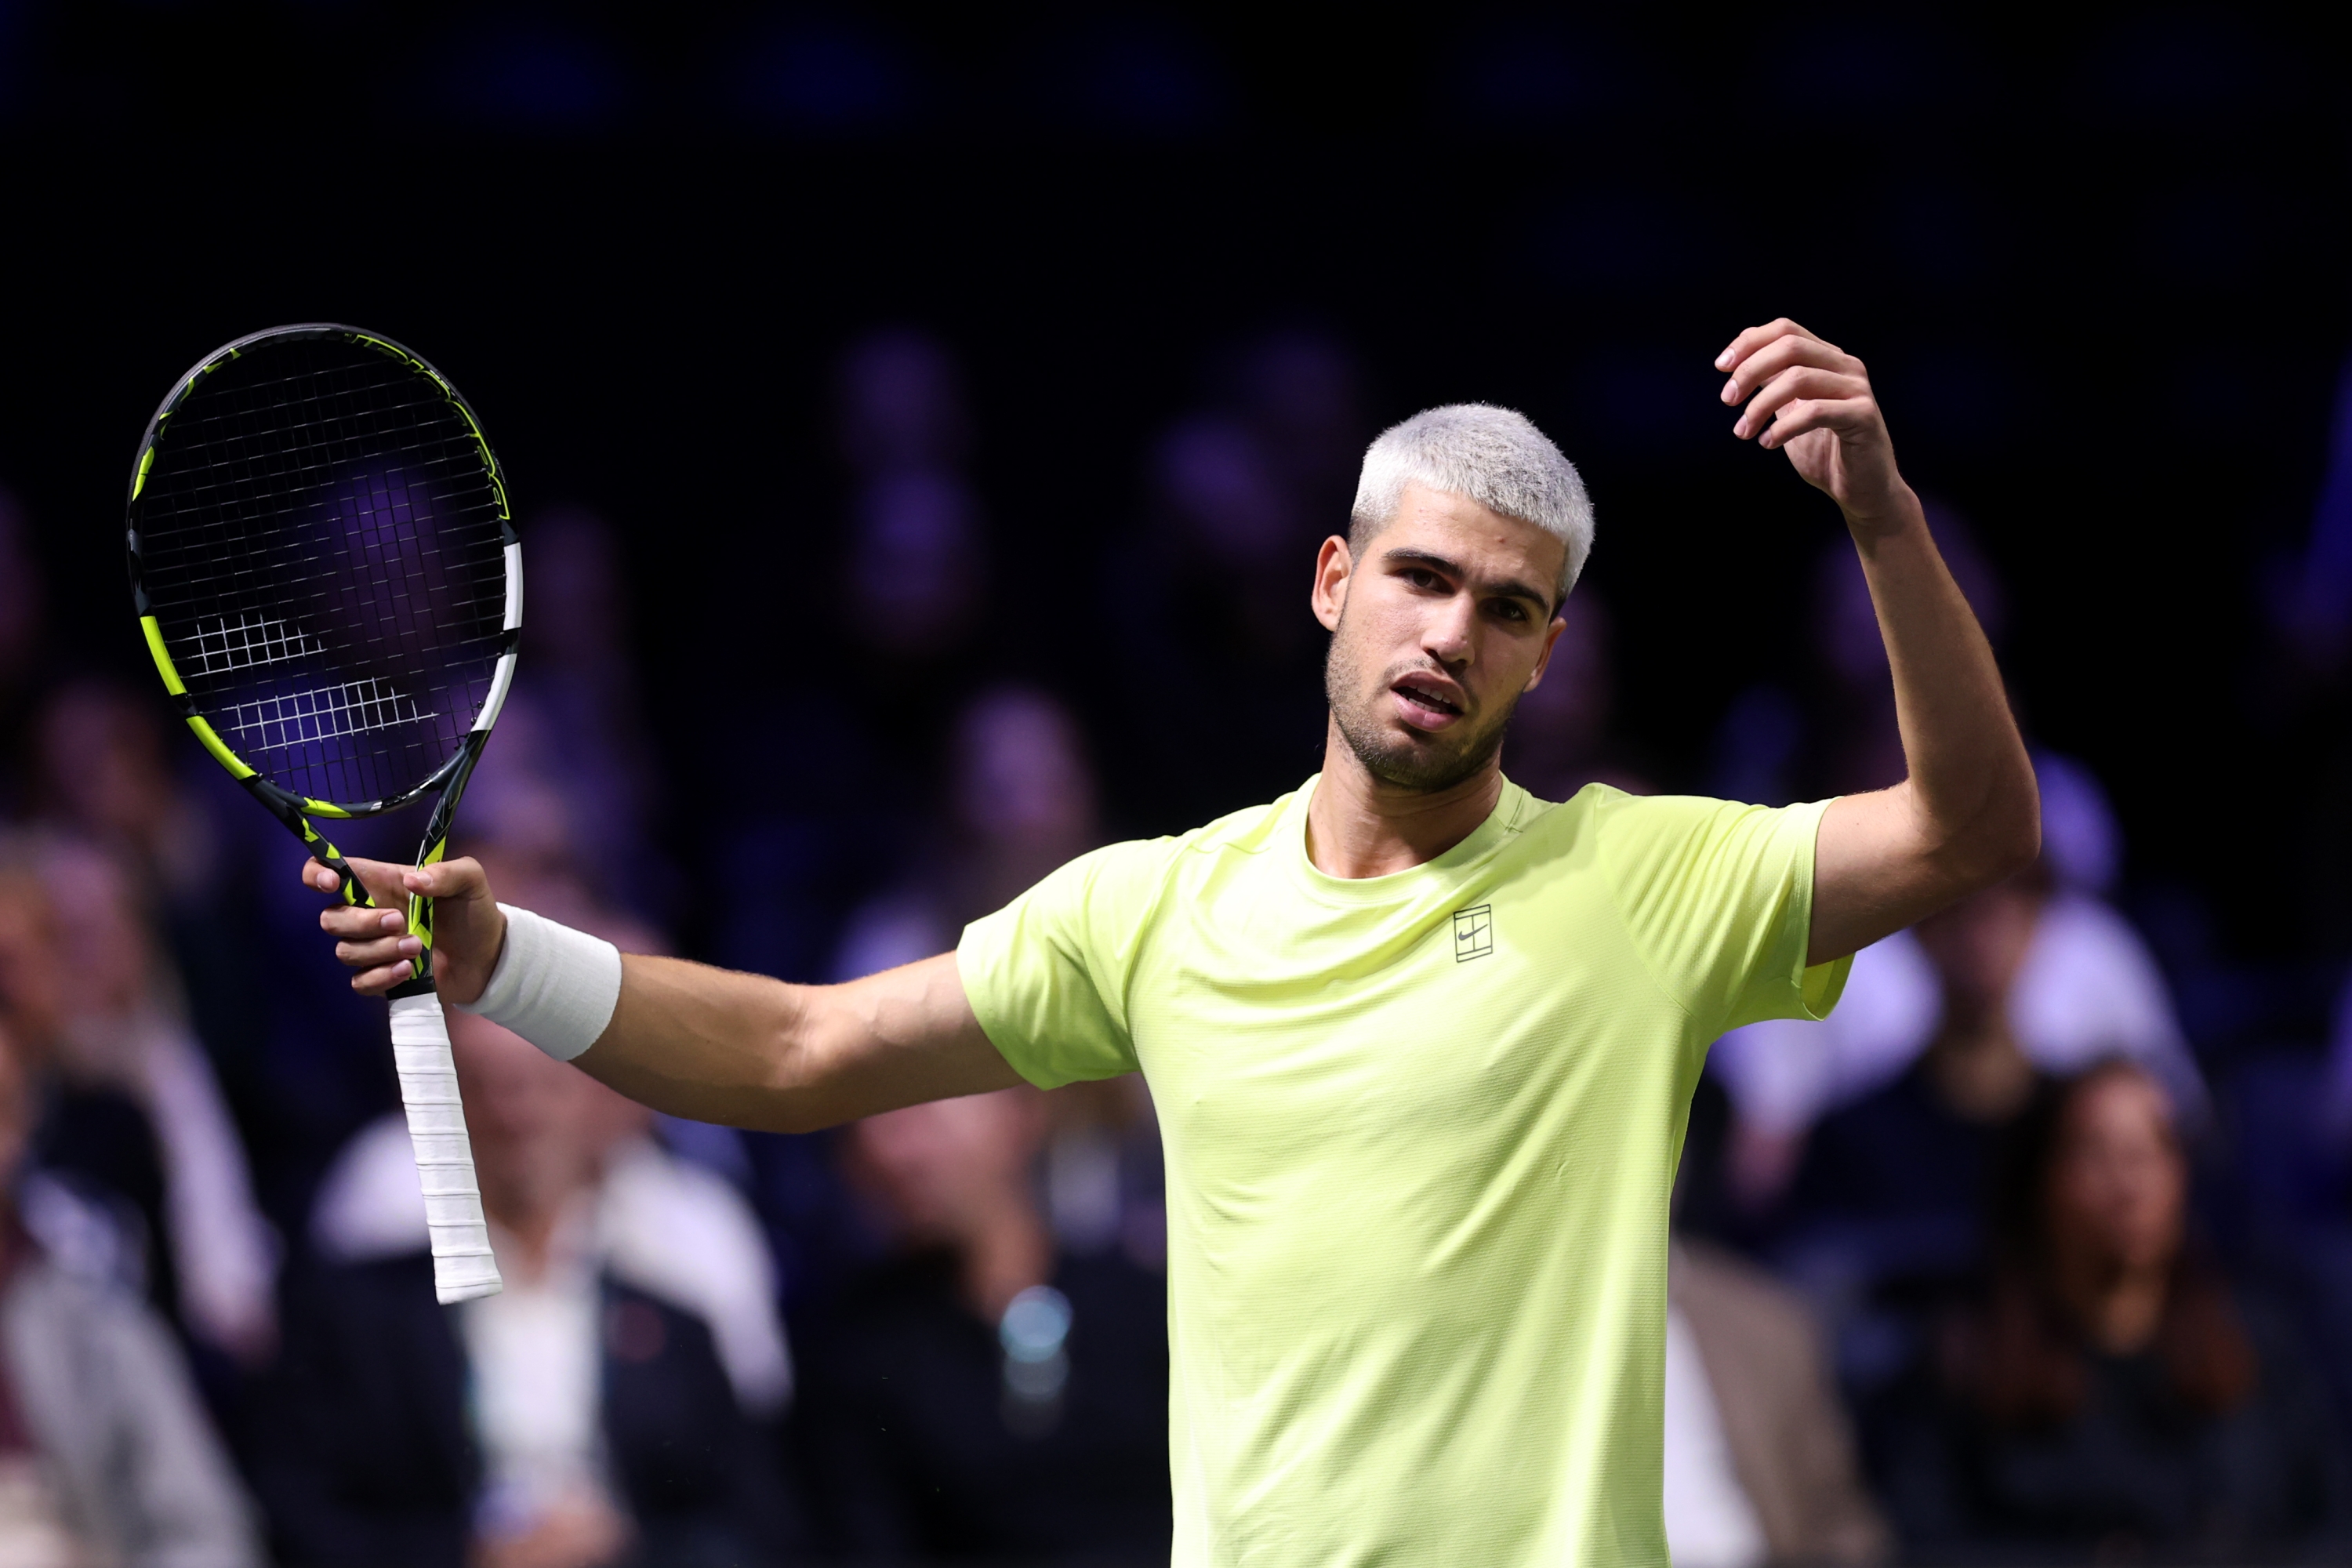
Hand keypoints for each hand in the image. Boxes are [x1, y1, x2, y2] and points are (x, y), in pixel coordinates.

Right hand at [307, 855, 505, 1003]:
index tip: (332, 883)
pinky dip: (381, 977)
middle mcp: (369, 914)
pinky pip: (360, 982)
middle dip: (362, 922)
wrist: (488, 956)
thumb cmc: (473, 911)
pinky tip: (409, 969)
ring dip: (380, 950)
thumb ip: (447, 872)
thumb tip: (413, 881)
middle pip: (330, 918)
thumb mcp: (470, 880)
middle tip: (399, 921)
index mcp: (381, 883)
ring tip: (418, 946)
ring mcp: (372, 948)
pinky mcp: (381, 977)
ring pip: (345, 951)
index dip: (317, 874)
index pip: (328, 871)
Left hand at [1716, 319, 1913, 534]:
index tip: (1721, 366)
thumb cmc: (1824, 452)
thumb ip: (1773, 384)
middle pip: (1790, 346)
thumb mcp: (1790, 411)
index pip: (1786, 329)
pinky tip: (1767, 442)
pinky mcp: (1863, 416)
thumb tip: (1739, 361)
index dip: (1749, 342)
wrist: (1862, 490)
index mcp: (1827, 359)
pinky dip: (1783, 427)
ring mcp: (1857, 389)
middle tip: (1727, 399)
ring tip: (1743, 431)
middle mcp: (1845, 366)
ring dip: (1760, 404)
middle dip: (1750, 370)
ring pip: (1799, 377)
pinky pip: (1815, 411)